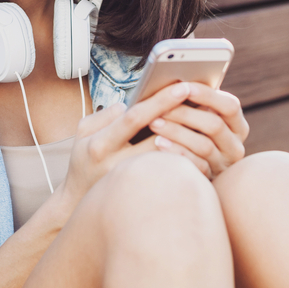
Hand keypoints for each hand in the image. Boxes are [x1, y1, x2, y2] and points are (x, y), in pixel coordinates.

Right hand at [54, 82, 194, 214]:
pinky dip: (190, 164)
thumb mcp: (83, 132)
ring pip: (170, 161)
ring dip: (192, 142)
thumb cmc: (85, 159)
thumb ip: (105, 114)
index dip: (160, 101)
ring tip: (210, 124)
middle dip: (184, 120)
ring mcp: (133, 185)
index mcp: (101, 144)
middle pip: (159, 140)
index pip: (134, 118)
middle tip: (208, 103)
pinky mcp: (146, 198)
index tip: (182, 87)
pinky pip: (174, 179)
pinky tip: (203, 150)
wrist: (79, 200)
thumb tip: (128, 103)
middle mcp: (117, 166)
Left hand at [147, 82, 247, 179]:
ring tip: (153, 122)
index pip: (230, 106)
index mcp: (237, 124)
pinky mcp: (210, 179)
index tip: (184, 86)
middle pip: (214, 125)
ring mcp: (224, 164)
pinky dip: (176, 151)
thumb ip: (196, 104)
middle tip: (161, 106)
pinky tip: (158, 143)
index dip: (207, 95)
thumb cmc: (192, 132)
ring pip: (203, 146)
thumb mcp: (201, 118)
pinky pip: (194, 166)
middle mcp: (235, 145)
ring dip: (176, 132)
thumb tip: (177, 84)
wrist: (190, 176)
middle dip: (185, 114)